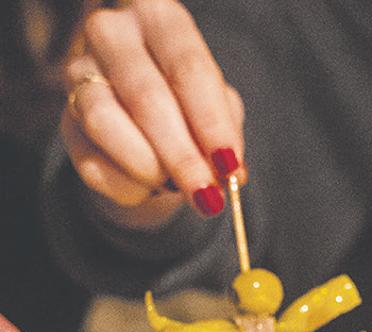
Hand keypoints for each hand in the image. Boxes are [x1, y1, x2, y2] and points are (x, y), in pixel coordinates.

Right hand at [62, 0, 243, 221]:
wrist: (145, 129)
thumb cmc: (189, 109)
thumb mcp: (217, 110)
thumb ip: (226, 132)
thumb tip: (229, 171)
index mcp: (158, 18)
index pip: (187, 67)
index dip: (211, 122)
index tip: (229, 166)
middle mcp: (111, 34)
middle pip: (146, 95)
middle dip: (181, 156)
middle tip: (207, 197)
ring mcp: (78, 74)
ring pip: (104, 121)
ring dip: (149, 169)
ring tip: (174, 186)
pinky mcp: (66, 123)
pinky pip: (90, 162)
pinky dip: (127, 187)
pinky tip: (148, 189)